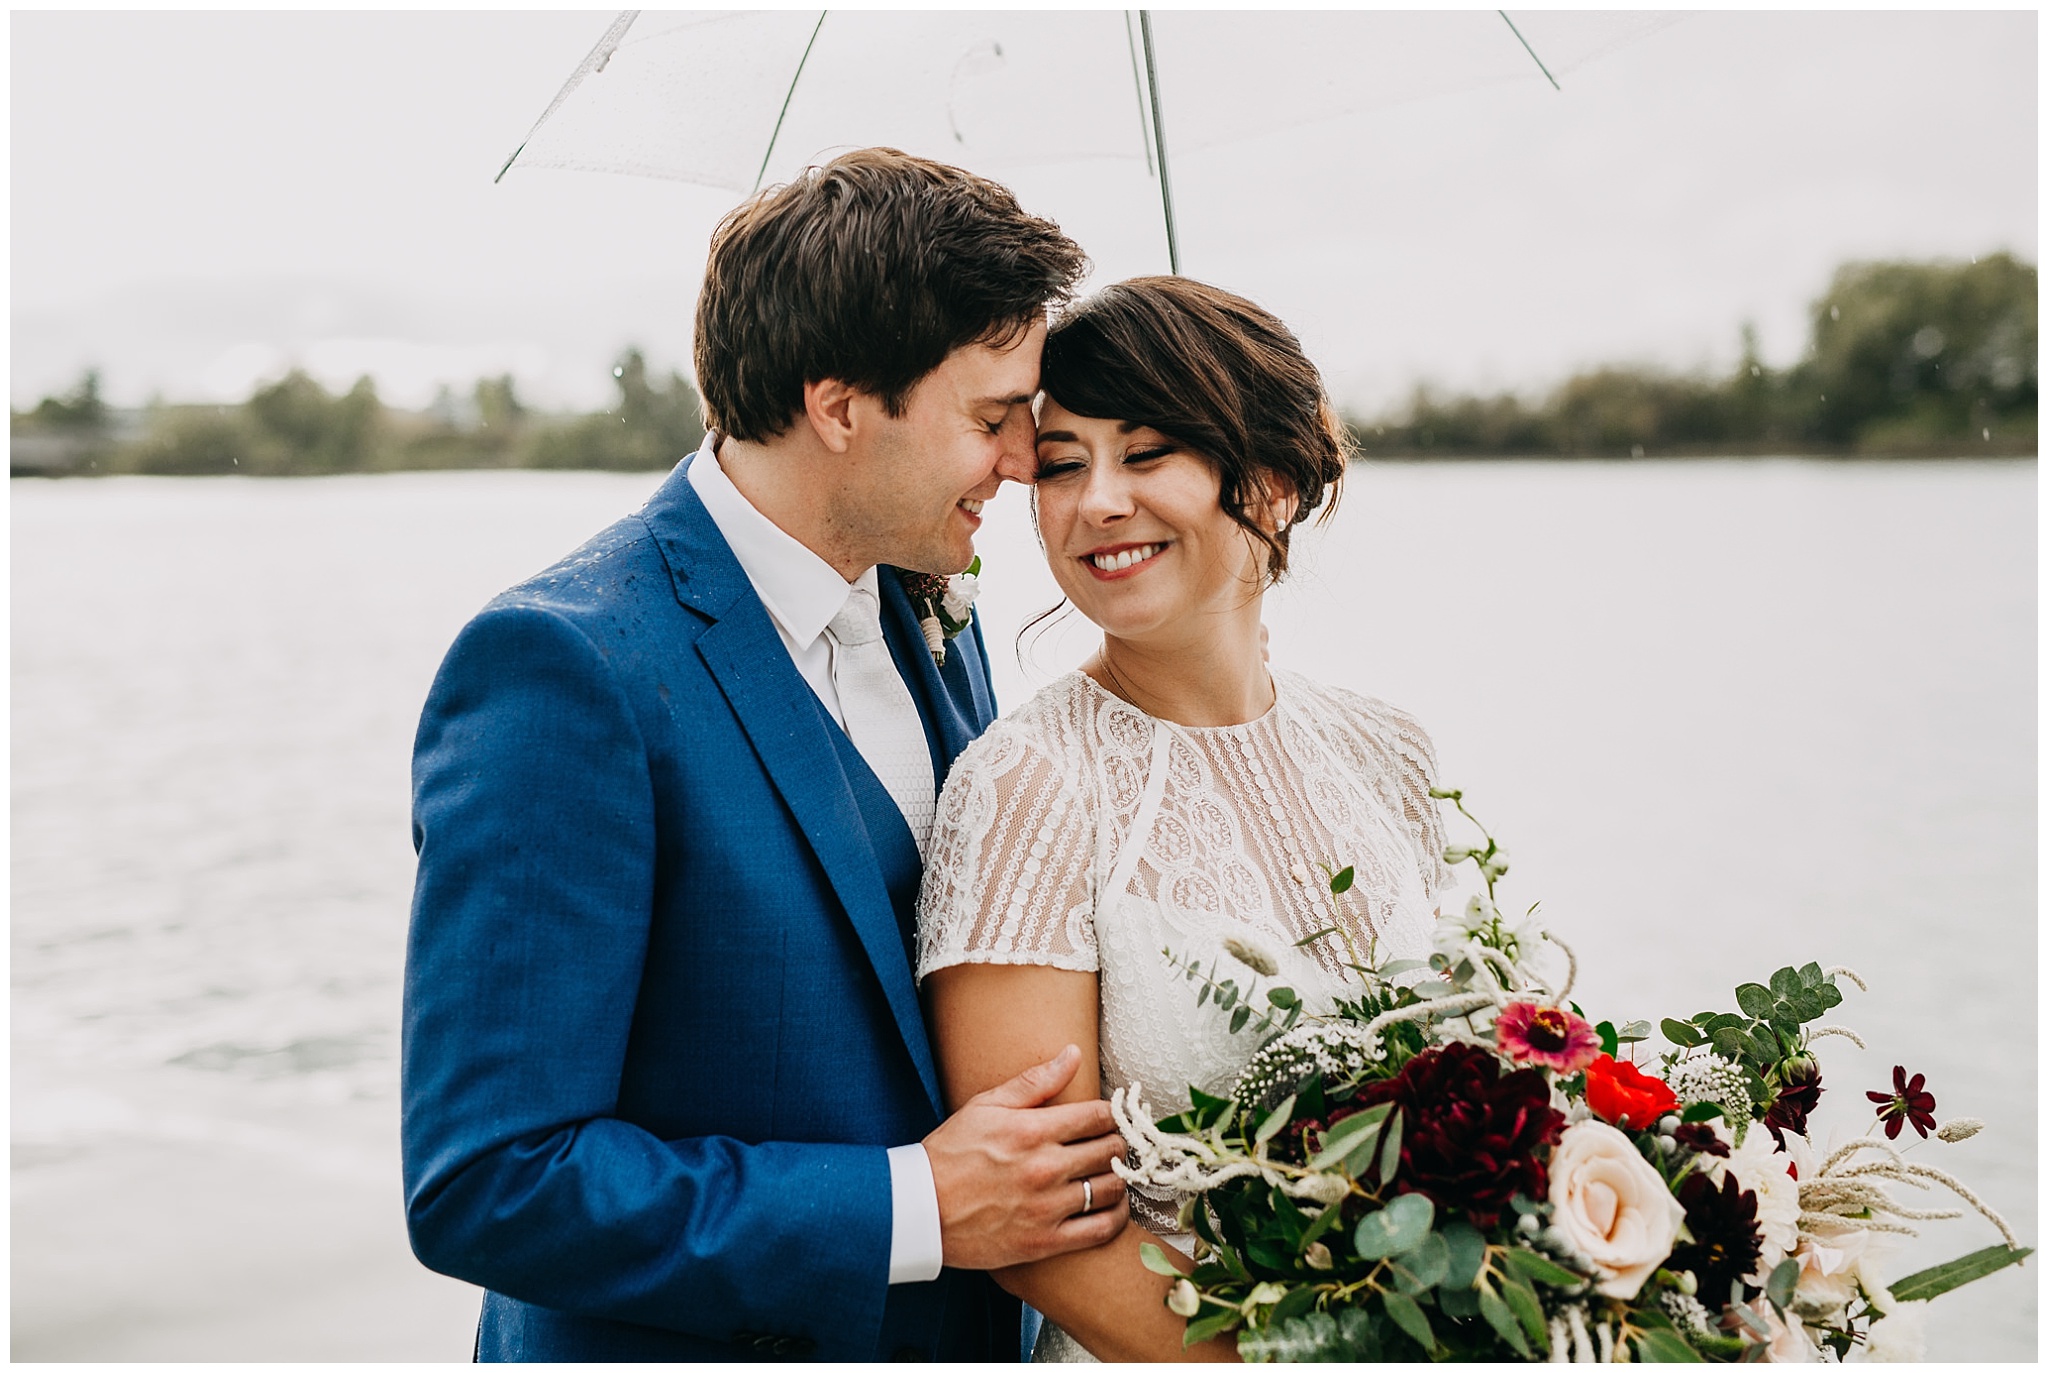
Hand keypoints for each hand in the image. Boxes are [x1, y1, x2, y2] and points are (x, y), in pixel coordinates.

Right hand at [923, 1044, 1129, 1269]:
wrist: (919, 1211)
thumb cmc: (950, 1154)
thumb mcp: (985, 1106)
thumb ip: (1034, 1081)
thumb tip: (1073, 1053)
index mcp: (1032, 1130)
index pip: (1098, 1116)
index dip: (1110, 1114)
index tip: (1107, 1118)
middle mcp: (1045, 1167)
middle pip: (1110, 1150)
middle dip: (1114, 1144)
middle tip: (1108, 1145)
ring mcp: (1046, 1207)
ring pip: (1111, 1188)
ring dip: (1117, 1179)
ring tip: (1107, 1174)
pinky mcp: (1044, 1241)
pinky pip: (1101, 1230)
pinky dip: (1116, 1217)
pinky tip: (1112, 1207)